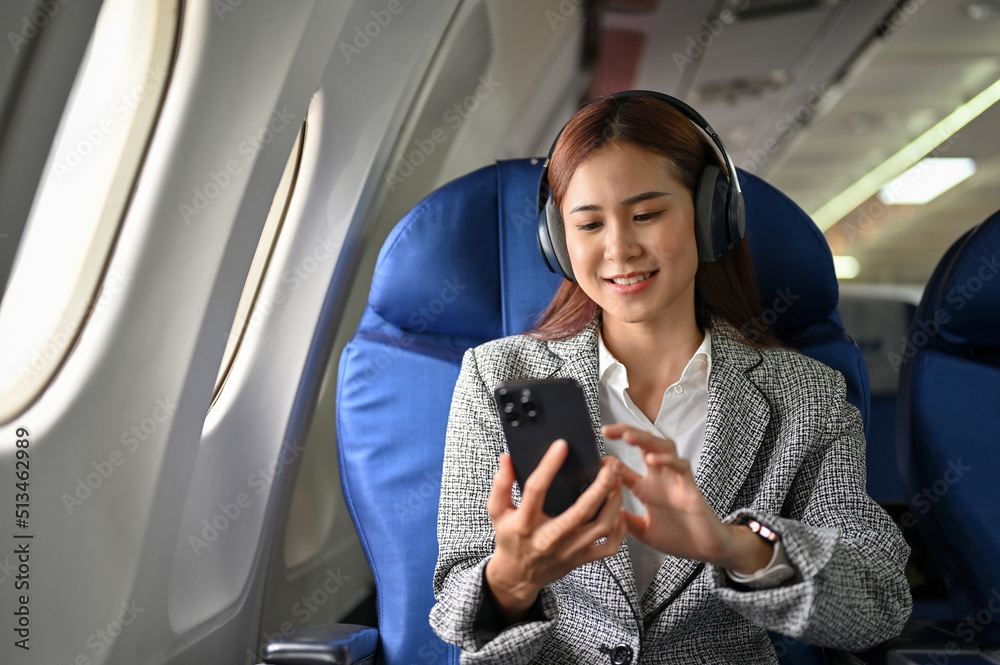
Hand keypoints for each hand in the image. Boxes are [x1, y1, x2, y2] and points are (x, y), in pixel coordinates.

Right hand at [485, 440, 626, 622]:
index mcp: (525, 523)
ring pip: (601, 527)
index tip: (561, 445)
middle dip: (600, 485)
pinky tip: (619, 511)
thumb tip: (507, 459)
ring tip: (617, 481)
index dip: (548, 466)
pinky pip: (608, 547)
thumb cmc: (509, 538)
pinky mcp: (581, 559)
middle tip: (609, 465)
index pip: (536, 490)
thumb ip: (501, 484)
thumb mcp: (497, 511)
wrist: (517, 576)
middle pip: (581, 511)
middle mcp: (549, 538)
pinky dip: (619, 529)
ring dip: (614, 502)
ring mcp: (568, 551)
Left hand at [601, 423, 771, 573]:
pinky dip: (667, 460)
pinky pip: (680, 466)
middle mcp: (659, 478)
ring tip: (628, 436)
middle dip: (625, 434)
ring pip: (662, 447)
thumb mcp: (643, 531)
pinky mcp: (690, 486)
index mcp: (646, 488)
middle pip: (643, 446)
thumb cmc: (678, 538)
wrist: (706, 550)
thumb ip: (625, 521)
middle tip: (606, 430)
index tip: (590, 456)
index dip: (607, 460)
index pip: (623, 468)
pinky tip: (652, 459)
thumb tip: (604, 511)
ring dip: (645, 440)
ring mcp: (675, 479)